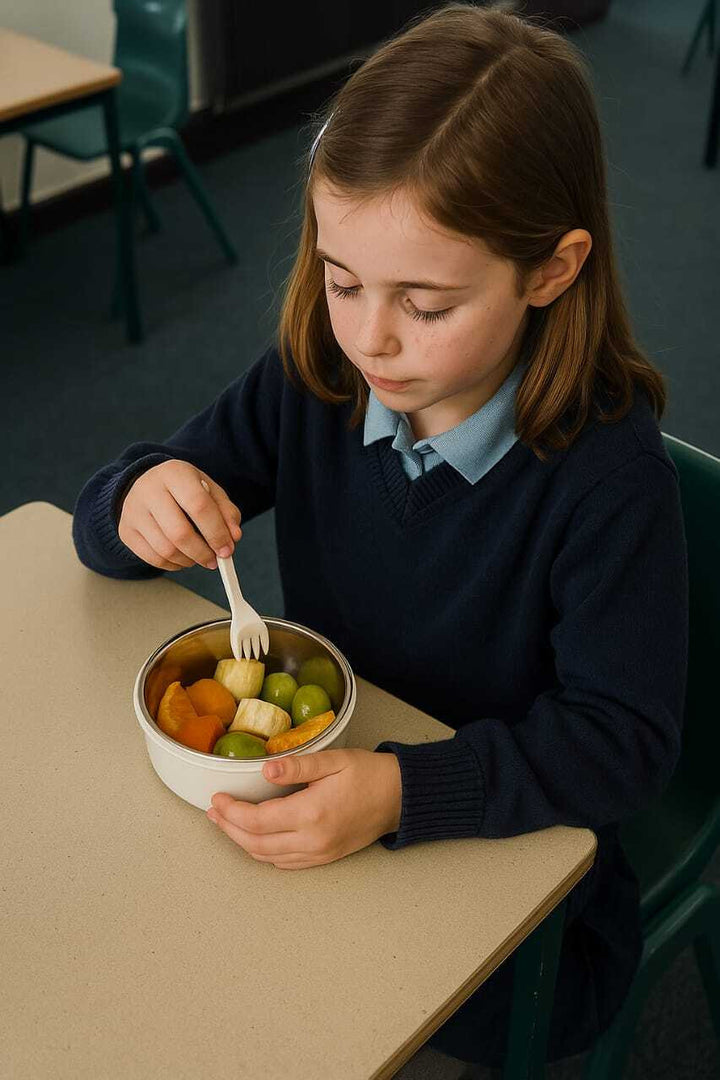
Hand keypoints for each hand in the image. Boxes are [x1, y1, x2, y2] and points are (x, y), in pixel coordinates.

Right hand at [118, 460, 241, 570]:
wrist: (146, 485)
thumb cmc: (183, 489)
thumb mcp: (209, 490)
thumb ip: (226, 512)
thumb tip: (234, 537)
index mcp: (175, 473)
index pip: (199, 506)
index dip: (216, 532)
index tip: (227, 550)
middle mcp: (149, 489)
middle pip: (179, 532)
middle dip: (202, 552)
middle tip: (215, 560)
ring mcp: (133, 511)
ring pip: (165, 549)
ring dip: (189, 561)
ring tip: (200, 557)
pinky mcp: (126, 531)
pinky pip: (153, 558)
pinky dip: (173, 565)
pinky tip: (183, 559)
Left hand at [207, 748, 401, 869]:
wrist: (400, 797)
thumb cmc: (369, 774)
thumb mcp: (334, 760)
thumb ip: (298, 766)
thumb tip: (265, 769)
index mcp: (311, 814)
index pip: (258, 820)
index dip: (232, 811)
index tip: (218, 798)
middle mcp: (312, 840)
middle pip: (256, 844)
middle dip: (229, 829)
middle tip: (214, 812)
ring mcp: (319, 853)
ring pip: (268, 857)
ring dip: (243, 842)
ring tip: (227, 824)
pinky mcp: (325, 857)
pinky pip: (286, 862)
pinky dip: (264, 853)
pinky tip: (256, 839)